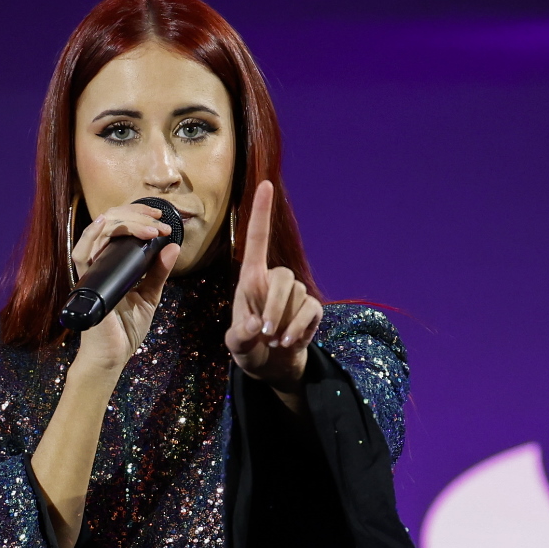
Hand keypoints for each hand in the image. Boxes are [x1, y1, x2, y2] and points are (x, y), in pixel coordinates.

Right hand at [70, 200, 181, 373]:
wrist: (113, 355)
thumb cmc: (126, 330)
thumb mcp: (149, 295)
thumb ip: (158, 271)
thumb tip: (173, 246)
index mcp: (111, 264)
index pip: (118, 228)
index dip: (137, 216)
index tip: (161, 218)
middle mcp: (98, 264)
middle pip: (109, 224)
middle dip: (135, 214)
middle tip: (159, 218)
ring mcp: (91, 273)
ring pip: (98, 232)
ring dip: (124, 221)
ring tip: (150, 225)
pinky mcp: (86, 284)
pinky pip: (81, 255)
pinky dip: (91, 235)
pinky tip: (104, 222)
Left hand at [225, 180, 318, 393]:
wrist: (269, 363)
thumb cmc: (247, 345)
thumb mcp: (236, 342)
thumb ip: (241, 334)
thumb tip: (256, 325)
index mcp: (251, 278)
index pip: (257, 239)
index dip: (261, 212)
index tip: (265, 184)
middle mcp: (274, 278)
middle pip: (282, 279)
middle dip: (272, 308)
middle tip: (263, 333)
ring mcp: (296, 292)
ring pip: (295, 298)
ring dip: (282, 323)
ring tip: (272, 340)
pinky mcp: (313, 308)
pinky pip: (309, 313)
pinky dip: (297, 330)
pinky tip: (287, 342)